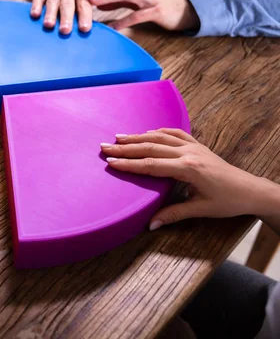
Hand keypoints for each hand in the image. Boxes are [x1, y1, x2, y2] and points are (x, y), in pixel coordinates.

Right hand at [31, 0, 92, 33]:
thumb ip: (85, 12)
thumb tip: (84, 31)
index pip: (84, 6)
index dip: (84, 17)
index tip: (84, 29)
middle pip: (67, 4)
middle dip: (66, 17)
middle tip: (65, 30)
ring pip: (52, 2)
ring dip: (50, 14)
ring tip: (49, 25)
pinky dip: (36, 6)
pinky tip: (35, 15)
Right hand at [100, 128, 273, 229]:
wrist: (250, 190)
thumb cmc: (228, 201)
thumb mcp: (200, 210)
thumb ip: (174, 214)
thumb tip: (151, 224)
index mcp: (188, 169)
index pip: (151, 165)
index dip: (129, 164)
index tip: (111, 162)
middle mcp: (189, 153)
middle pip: (150, 147)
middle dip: (126, 147)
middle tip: (105, 147)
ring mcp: (194, 146)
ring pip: (160, 138)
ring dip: (137, 137)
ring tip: (118, 137)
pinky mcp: (198, 145)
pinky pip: (174, 133)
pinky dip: (157, 132)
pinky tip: (146, 132)